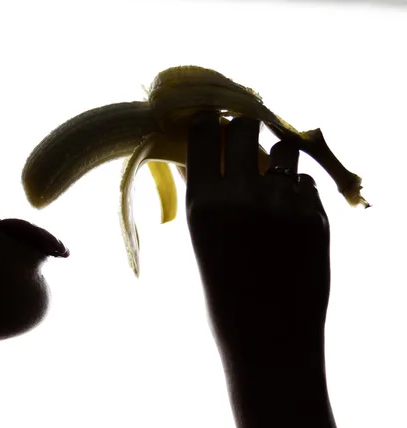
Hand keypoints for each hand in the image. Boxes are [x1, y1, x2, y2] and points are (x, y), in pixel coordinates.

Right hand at [185, 112, 331, 365]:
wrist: (268, 338)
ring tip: (272, 185)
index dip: (209, 121)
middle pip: (246, 125)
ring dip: (277, 159)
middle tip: (243, 145)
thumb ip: (204, 192)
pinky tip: (290, 219)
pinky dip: (298, 192)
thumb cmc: (223, 290)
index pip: (205, 130)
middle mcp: (242, 194)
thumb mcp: (201, 239)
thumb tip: (200, 152)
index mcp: (203, 201)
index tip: (212, 123)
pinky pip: (306, 183)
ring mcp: (283, 203)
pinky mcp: (316, 216)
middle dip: (244, 130)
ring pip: (284, 149)